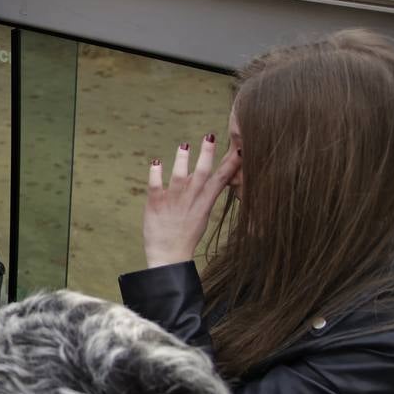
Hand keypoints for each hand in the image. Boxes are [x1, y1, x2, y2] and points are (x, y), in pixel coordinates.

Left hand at [142, 133, 239, 268]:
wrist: (169, 256)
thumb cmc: (186, 234)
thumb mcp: (201, 213)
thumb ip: (203, 192)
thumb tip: (205, 170)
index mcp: (204, 204)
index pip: (220, 181)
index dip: (230, 165)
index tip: (239, 149)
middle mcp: (190, 202)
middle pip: (201, 175)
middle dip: (206, 155)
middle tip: (210, 136)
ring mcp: (172, 203)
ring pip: (179, 178)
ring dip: (181, 161)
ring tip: (184, 146)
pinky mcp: (154, 205)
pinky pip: (155, 187)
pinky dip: (155, 174)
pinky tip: (156, 162)